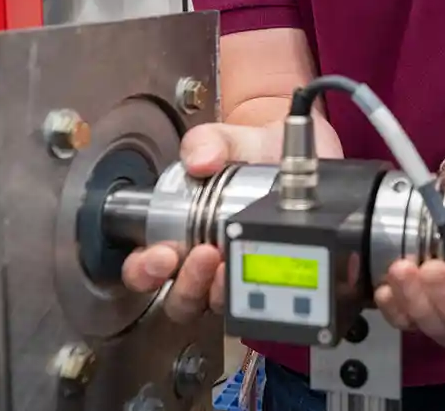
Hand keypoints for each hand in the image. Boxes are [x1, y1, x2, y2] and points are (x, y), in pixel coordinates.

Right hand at [121, 119, 342, 322]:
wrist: (300, 152)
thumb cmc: (255, 152)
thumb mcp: (227, 140)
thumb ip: (207, 143)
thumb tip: (200, 160)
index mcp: (179, 235)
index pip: (147, 270)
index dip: (144, 271)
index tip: (159, 255)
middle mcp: (206, 263)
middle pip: (181, 299)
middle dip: (187, 284)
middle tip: (201, 256)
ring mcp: (239, 274)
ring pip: (219, 304)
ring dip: (220, 290)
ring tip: (230, 262)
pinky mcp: (274, 276)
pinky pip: (264, 297)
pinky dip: (261, 287)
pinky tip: (264, 265)